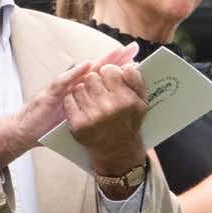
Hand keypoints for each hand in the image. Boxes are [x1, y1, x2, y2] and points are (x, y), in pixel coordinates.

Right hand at [0, 43, 142, 168]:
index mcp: (81, 91)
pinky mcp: (49, 94)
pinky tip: (86, 66)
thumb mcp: (75, 118)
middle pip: (97, 69)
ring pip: (83, 72)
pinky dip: (75, 74)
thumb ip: (89, 109)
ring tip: (116, 53)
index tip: (136, 59)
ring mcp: (61, 88)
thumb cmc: (48, 126)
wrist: (25, 132)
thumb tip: (110, 110)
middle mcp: (72, 86)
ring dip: (99, 62)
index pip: (102, 77)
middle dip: (115, 59)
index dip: (118, 68)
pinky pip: (63, 82)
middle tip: (132, 48)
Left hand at [64, 51, 148, 175]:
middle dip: (95, 79)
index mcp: (126, 99)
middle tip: (99, 89)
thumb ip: (136, 80)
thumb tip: (128, 62)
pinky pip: (69, 100)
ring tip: (90, 98)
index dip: (108, 71)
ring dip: (82, 89)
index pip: (110, 70)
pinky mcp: (78, 125)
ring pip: (79, 86)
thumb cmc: (129, 122)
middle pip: (92, 76)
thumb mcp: (141, 102)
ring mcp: (92, 116)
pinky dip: (72, 100)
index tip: (109, 77)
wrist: (116, 150)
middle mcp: (109, 108)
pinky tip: (81, 105)